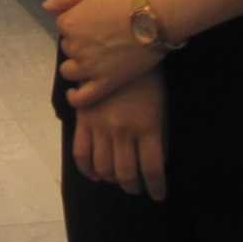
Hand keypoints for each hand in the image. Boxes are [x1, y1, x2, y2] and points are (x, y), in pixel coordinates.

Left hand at [45, 0, 162, 105]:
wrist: (154, 15)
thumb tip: (46, 7)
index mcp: (69, 23)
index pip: (63, 26)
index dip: (77, 22)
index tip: (93, 21)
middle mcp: (75, 47)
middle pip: (68, 47)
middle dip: (79, 43)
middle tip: (99, 37)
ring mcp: (89, 67)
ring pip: (69, 71)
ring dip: (76, 65)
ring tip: (92, 60)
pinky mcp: (105, 83)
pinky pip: (82, 98)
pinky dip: (74, 98)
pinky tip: (74, 93)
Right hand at [70, 66, 168, 199]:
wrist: (122, 46)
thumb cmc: (149, 79)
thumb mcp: (161, 107)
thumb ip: (159, 137)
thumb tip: (157, 164)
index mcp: (148, 125)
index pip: (153, 169)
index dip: (156, 188)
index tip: (158, 195)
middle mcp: (122, 129)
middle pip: (126, 174)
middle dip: (133, 187)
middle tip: (138, 188)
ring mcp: (100, 125)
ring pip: (103, 168)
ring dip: (112, 180)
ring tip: (119, 180)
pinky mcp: (83, 119)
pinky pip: (81, 153)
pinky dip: (88, 170)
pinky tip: (97, 174)